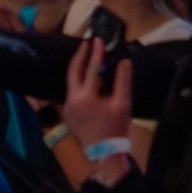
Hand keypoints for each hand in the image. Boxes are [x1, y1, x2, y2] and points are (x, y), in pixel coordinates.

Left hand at [59, 36, 136, 175]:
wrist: (105, 153)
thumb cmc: (115, 128)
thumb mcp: (122, 104)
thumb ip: (122, 81)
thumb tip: (124, 61)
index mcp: (85, 97)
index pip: (91, 69)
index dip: (96, 53)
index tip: (98, 39)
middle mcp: (72, 99)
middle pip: (73, 71)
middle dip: (80, 55)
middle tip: (86, 42)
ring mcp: (67, 106)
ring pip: (70, 80)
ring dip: (78, 67)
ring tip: (85, 54)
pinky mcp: (68, 112)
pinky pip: (71, 90)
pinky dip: (77, 80)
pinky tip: (84, 75)